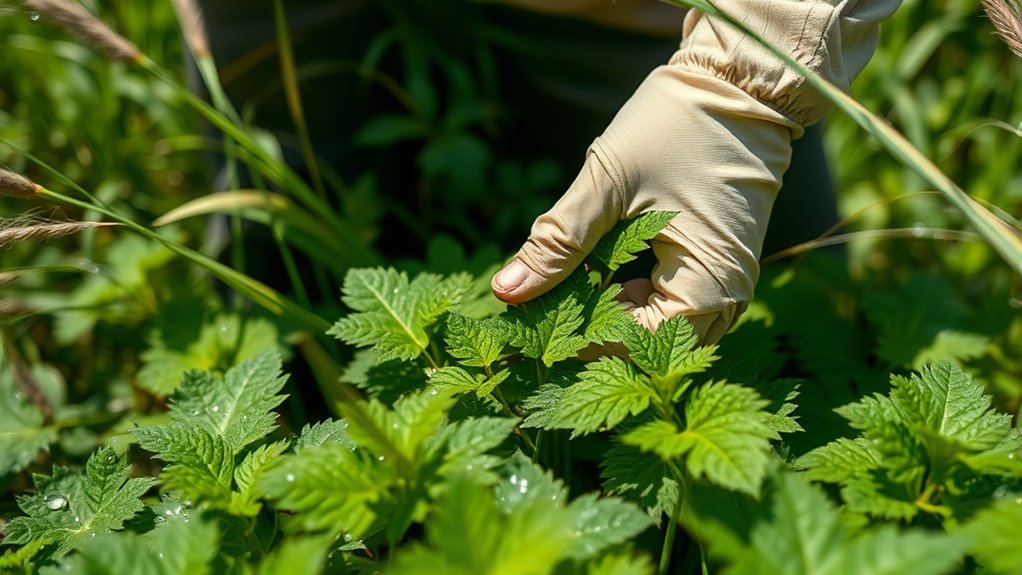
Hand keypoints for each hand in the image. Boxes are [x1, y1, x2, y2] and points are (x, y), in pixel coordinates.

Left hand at [492, 63, 796, 342]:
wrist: (740, 80)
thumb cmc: (678, 124)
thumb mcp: (609, 184)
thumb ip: (557, 242)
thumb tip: (505, 292)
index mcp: (706, 283)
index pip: (638, 346)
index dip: (582, 342)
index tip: (533, 325)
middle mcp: (727, 294)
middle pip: (655, 347)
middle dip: (599, 335)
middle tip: (546, 314)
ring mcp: (729, 279)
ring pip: (668, 328)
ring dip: (619, 318)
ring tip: (570, 296)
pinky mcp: (721, 261)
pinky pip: (680, 302)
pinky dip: (640, 299)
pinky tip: (605, 279)